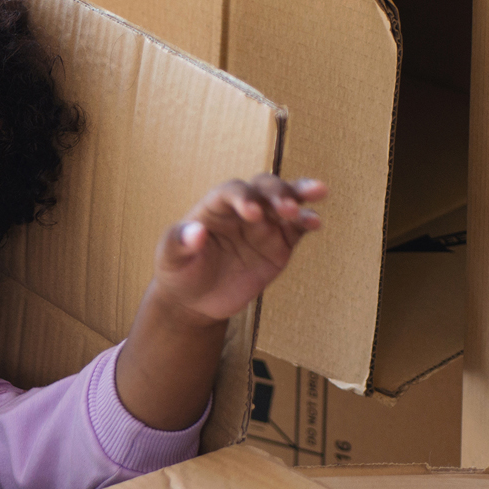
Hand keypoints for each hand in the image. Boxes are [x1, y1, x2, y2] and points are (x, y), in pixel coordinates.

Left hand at [153, 174, 325, 321]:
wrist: (195, 301)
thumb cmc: (180, 272)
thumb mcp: (170, 258)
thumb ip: (180, 242)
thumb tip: (195, 231)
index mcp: (215, 207)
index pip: (232, 191)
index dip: (243, 197)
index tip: (251, 213)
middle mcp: (243, 210)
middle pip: (264, 187)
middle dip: (278, 191)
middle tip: (287, 207)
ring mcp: (264, 226)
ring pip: (287, 202)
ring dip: (301, 197)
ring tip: (318, 193)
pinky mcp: (280, 245)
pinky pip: (297, 229)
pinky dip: (308, 222)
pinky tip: (316, 222)